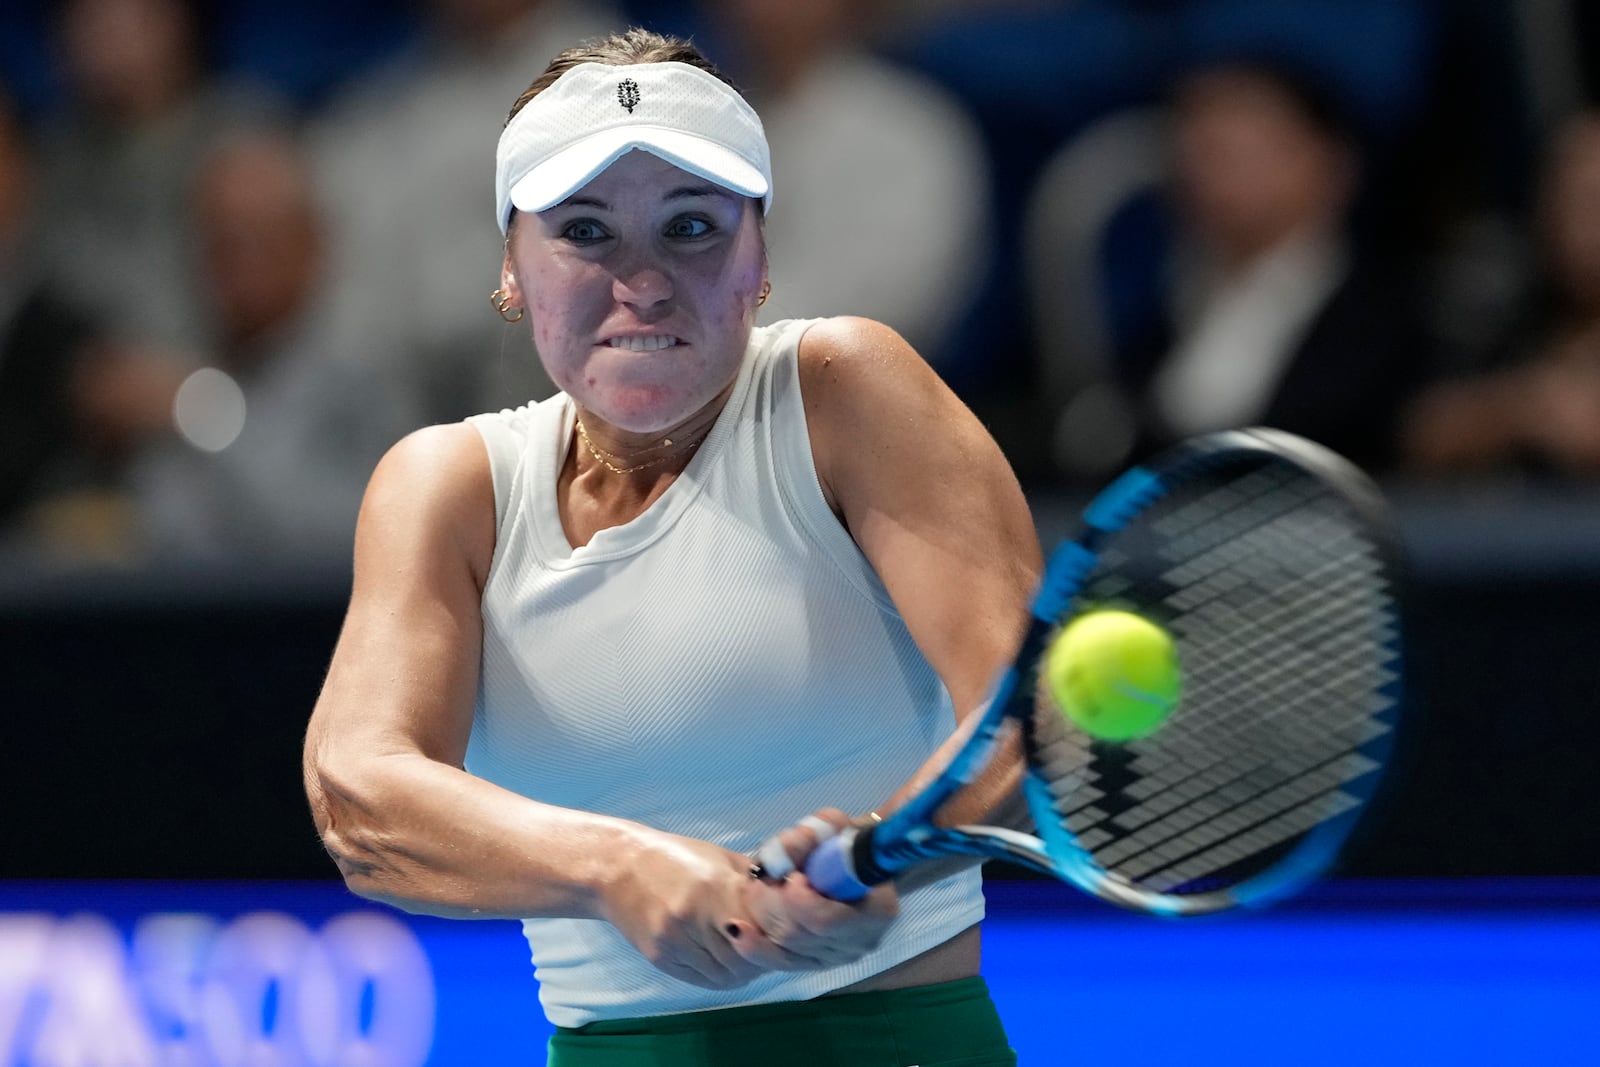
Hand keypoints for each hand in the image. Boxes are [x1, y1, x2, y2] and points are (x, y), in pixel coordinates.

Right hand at [600, 830, 778, 989]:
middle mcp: (694, 917)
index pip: (763, 925)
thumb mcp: (718, 858)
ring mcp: (674, 942)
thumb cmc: (674, 857)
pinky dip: (720, 976)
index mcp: (714, 886)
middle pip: (745, 957)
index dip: (779, 933)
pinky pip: (702, 981)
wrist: (617, 868)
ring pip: (726, 976)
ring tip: (747, 954)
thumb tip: (791, 897)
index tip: (786, 930)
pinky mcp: (660, 959)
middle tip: (769, 947)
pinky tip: (725, 961)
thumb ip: (753, 881)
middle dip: (763, 956)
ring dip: (743, 970)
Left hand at [726, 809, 898, 969]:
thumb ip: (812, 833)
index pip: (826, 921)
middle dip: (772, 906)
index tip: (790, 877)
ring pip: (785, 949)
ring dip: (761, 918)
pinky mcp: (812, 963)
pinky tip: (737, 930)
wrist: (850, 864)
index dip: (800, 902)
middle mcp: (858, 943)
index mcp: (877, 910)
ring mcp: (835, 957)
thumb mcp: (834, 826)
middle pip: (799, 936)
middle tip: (762, 877)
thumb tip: (782, 852)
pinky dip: (754, 945)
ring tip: (755, 888)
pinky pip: (778, 962)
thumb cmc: (846, 842)